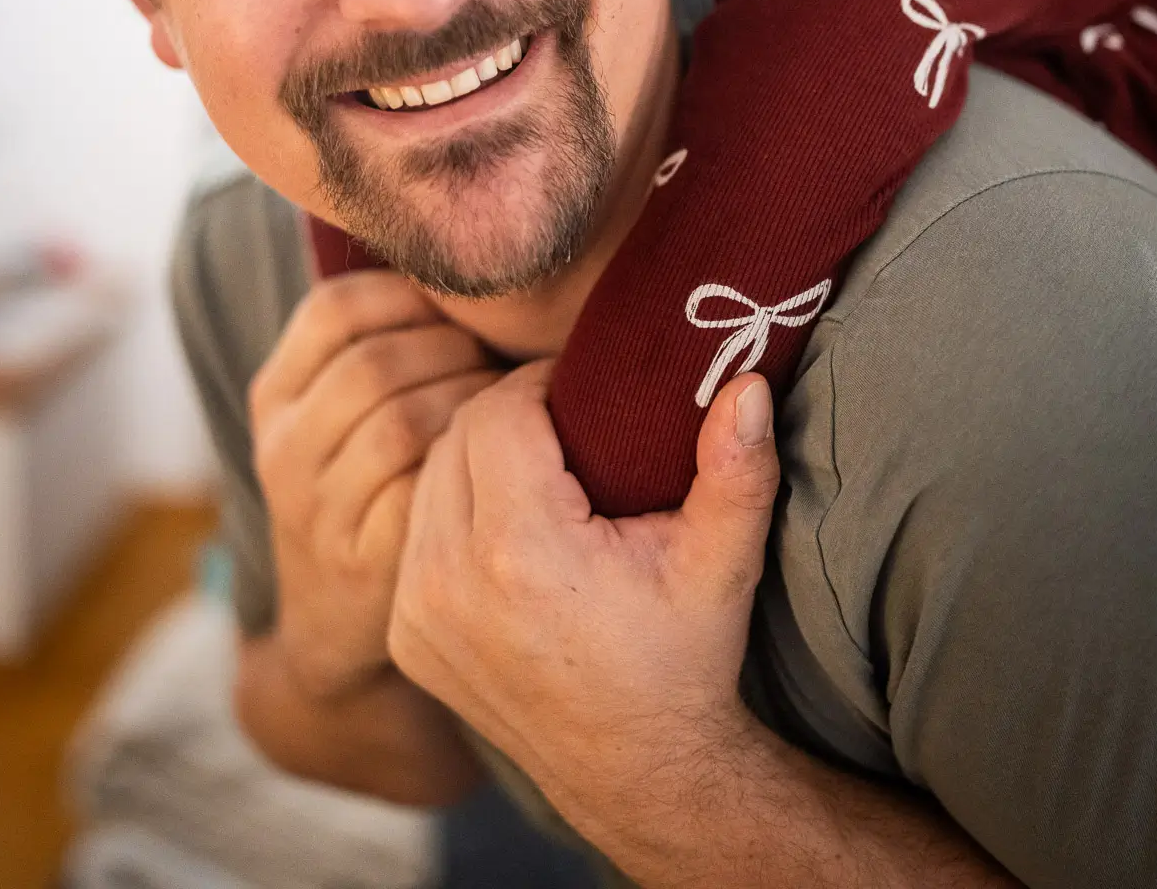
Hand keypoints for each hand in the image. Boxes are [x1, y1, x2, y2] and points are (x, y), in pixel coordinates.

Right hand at [249, 269, 496, 702]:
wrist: (340, 628)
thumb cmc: (372, 486)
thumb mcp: (346, 412)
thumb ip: (383, 339)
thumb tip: (467, 246)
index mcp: (276, 393)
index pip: (334, 307)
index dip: (411, 293)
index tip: (465, 307)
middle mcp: (282, 446)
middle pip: (376, 361)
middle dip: (455, 350)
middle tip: (504, 359)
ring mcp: (314, 508)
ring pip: (403, 420)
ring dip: (470, 403)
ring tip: (506, 406)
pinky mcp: (360, 559)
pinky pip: (423, 485)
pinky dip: (469, 460)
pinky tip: (497, 458)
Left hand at [387, 359, 780, 851]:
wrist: (641, 773)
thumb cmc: (685, 658)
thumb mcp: (722, 563)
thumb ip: (738, 468)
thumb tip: (749, 384)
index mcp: (521, 550)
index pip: (499, 410)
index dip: (540, 385)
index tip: (583, 392)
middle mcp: (451, 580)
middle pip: (457, 434)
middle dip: (510, 414)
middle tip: (565, 419)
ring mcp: (418, 612)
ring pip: (429, 476)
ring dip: (476, 456)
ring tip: (537, 463)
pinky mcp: (407, 635)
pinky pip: (417, 531)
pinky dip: (453, 510)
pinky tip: (503, 521)